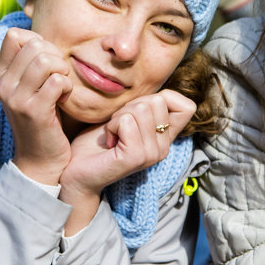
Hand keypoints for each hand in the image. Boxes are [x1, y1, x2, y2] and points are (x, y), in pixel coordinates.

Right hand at [0, 27, 73, 184]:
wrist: (40, 160)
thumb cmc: (43, 117)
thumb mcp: (30, 87)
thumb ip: (31, 62)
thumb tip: (40, 37)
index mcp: (1, 75)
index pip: (14, 36)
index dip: (38, 42)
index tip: (47, 62)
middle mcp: (3, 84)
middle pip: (34, 45)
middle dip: (56, 56)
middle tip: (60, 76)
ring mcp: (16, 98)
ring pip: (45, 61)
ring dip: (62, 71)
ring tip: (62, 86)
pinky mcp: (34, 111)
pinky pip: (57, 81)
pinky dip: (68, 87)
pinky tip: (65, 99)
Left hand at [58, 90, 194, 234]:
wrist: (76, 171)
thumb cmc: (97, 143)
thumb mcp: (127, 117)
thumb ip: (146, 107)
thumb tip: (161, 93)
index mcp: (165, 138)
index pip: (187, 107)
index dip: (164, 97)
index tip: (139, 111)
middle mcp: (163, 148)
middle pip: (158, 100)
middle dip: (131, 106)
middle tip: (119, 127)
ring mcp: (152, 154)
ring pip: (141, 109)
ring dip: (118, 117)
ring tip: (113, 135)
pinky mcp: (136, 157)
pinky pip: (126, 121)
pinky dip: (111, 126)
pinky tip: (108, 142)